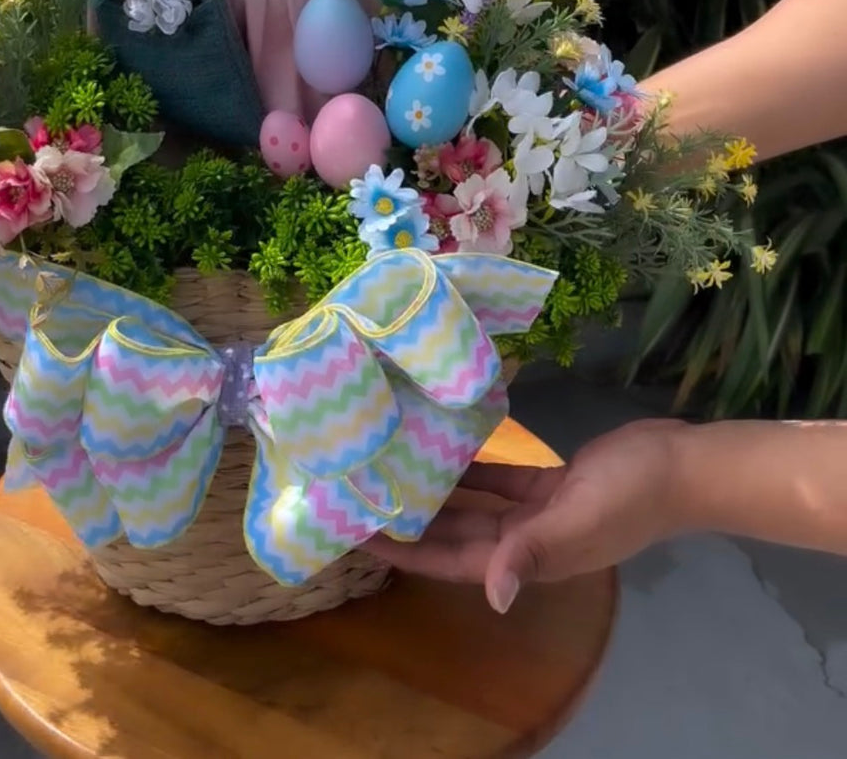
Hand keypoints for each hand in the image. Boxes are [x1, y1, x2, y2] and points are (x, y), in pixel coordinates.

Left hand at [368, 419, 691, 612]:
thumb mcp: (577, 521)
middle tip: (363, 499)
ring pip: (476, 507)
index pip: (454, 562)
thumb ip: (532, 552)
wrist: (682, 464)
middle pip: (457, 537)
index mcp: (530, 558)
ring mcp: (541, 512)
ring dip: (439, 495)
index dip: (411, 555)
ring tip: (391, 471)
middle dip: (414, 526)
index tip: (362, 540)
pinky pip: (503, 480)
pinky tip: (445, 448)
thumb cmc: (629, 495)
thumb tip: (494, 596)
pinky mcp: (553, 483)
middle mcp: (528, 542)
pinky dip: (476, 469)